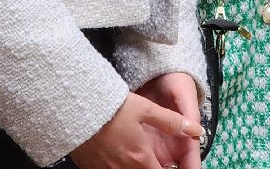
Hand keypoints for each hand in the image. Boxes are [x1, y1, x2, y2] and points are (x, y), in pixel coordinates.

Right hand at [70, 89, 203, 168]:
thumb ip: (171, 122)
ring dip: (135, 167)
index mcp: (140, 159)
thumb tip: (196, 130)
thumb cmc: (111, 107)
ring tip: (137, 157)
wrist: (74, 107)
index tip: (171, 166)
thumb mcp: (144, 109)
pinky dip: (117, 167)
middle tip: (154, 161)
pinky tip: (117, 156)